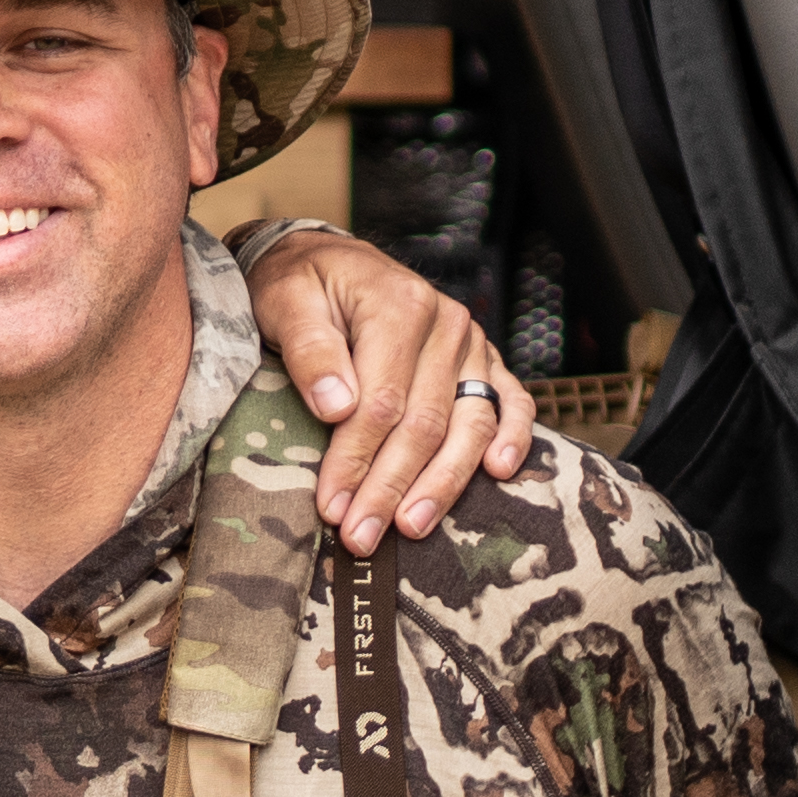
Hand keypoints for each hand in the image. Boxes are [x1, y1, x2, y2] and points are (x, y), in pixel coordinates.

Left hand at [244, 232, 523, 553]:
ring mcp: (470, 342)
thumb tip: (336, 407)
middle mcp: (445, 324)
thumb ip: (309, 349)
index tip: (332, 506)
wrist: (328, 259)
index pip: (382, 402)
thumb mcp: (284, 300)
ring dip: (443, 483)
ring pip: (470, 423)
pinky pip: (510, 401)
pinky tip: (499, 473)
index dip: (357, 461)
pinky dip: (512, 438)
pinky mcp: (482, 359)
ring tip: (412, 526)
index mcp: (399, 305)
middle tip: (362, 536)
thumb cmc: (300, 284)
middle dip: (391, 487)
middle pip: (425, 422)